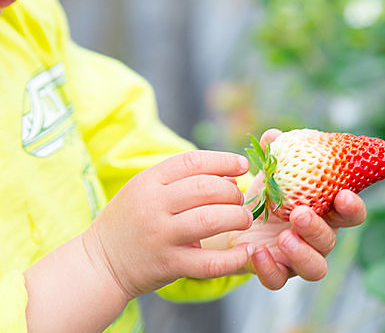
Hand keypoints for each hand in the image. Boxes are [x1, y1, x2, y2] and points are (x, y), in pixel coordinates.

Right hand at [83, 150, 254, 298]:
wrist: (99, 264)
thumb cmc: (131, 221)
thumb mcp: (147, 191)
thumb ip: (184, 180)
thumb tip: (230, 176)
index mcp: (148, 181)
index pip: (192, 161)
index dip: (223, 160)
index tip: (243, 165)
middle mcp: (153, 205)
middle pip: (205, 188)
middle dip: (232, 192)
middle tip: (241, 200)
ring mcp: (160, 236)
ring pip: (210, 219)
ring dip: (236, 217)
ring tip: (244, 220)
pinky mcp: (168, 264)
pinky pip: (209, 262)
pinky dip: (233, 258)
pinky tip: (245, 252)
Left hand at [229, 129, 366, 289]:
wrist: (238, 222)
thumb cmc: (267, 196)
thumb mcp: (270, 174)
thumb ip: (275, 156)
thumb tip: (273, 136)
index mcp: (325, 212)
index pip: (350, 214)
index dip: (353, 206)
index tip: (344, 195)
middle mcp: (318, 239)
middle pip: (331, 240)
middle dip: (317, 228)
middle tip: (300, 214)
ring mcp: (299, 259)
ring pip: (315, 269)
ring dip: (302, 254)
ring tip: (284, 237)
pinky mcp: (277, 273)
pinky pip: (278, 281)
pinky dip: (269, 269)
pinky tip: (256, 252)